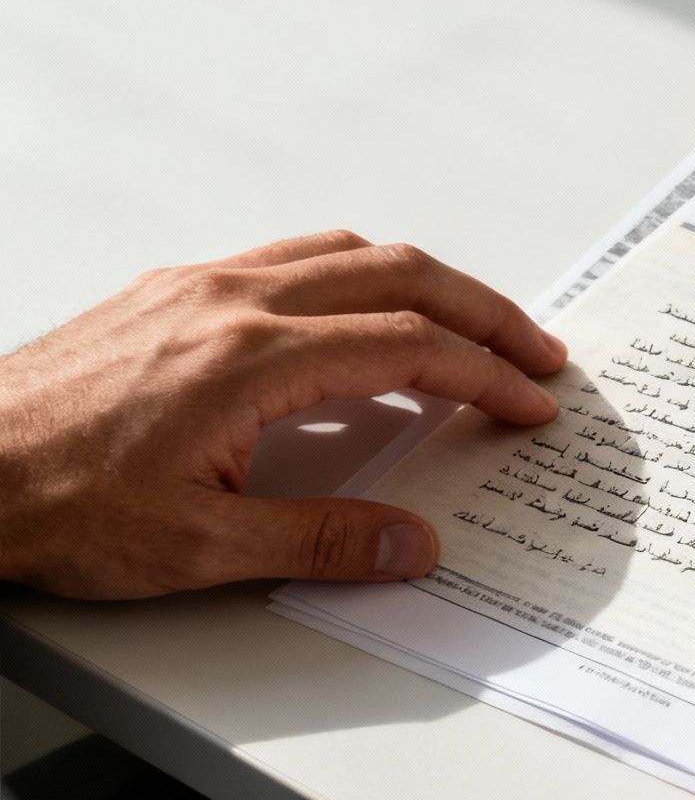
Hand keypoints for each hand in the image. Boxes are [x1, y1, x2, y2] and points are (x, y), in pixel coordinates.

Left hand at [0, 231, 565, 597]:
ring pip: (346, 252)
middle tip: (535, 351)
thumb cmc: (53, 504)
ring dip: (425, 283)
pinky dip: (359, 277)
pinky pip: (292, 259)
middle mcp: (230, 302)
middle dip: (483, 311)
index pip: (408, 348)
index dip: (485, 373)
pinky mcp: (171, 292)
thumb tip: (414, 544)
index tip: (530, 400)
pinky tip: (362, 320)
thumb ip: (323, 541)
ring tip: (469, 326)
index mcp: (250, 360)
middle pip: (398, 276)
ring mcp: (198, 287)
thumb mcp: (199, 547)